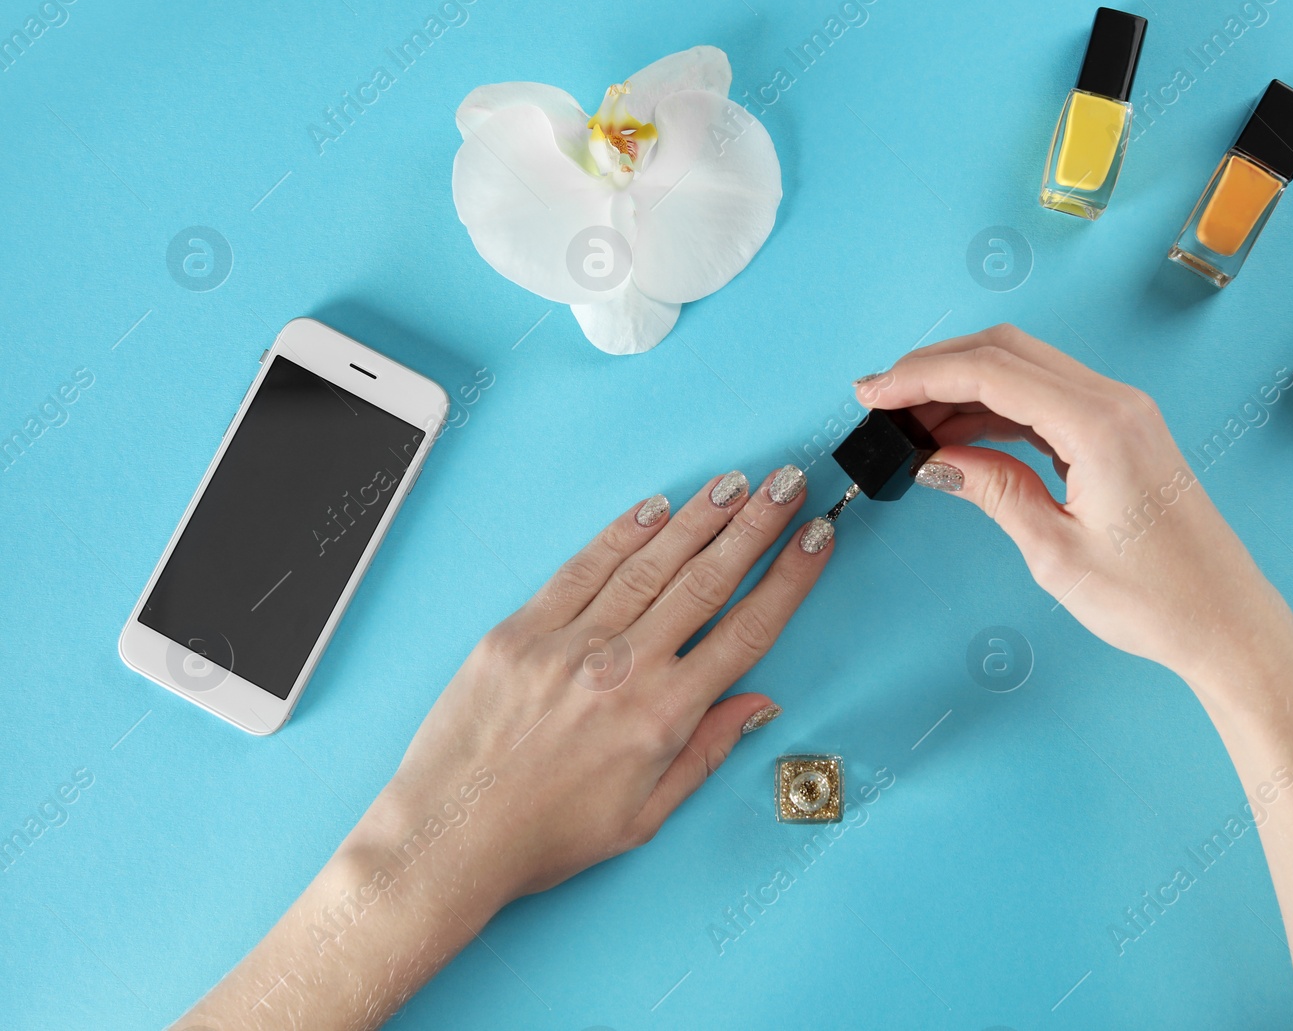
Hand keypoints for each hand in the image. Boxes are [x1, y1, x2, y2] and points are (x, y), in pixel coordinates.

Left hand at [353, 464, 827, 913]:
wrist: (447, 839)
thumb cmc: (542, 837)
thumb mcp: (644, 816)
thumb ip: (705, 752)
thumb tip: (758, 705)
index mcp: (661, 717)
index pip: (746, 630)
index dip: (789, 578)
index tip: (815, 539)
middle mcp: (621, 670)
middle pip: (706, 580)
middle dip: (755, 525)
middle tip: (788, 485)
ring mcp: (568, 644)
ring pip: (649, 564)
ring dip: (699, 517)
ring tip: (736, 483)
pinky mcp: (518, 632)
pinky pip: (581, 570)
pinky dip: (621, 534)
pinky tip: (655, 508)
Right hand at [858, 325, 1292, 686]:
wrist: (1227, 623)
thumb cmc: (1156, 599)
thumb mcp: (1056, 553)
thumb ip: (993, 492)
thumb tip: (937, 460)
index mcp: (1099, 425)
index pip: (991, 371)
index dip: (920, 376)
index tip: (872, 392)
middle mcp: (1114, 403)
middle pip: (1006, 352)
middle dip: (935, 369)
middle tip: (880, 400)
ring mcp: (1122, 413)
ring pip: (1024, 370)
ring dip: (964, 388)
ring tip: (910, 426)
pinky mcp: (1122, 433)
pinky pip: (1046, 400)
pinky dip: (997, 409)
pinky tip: (961, 438)